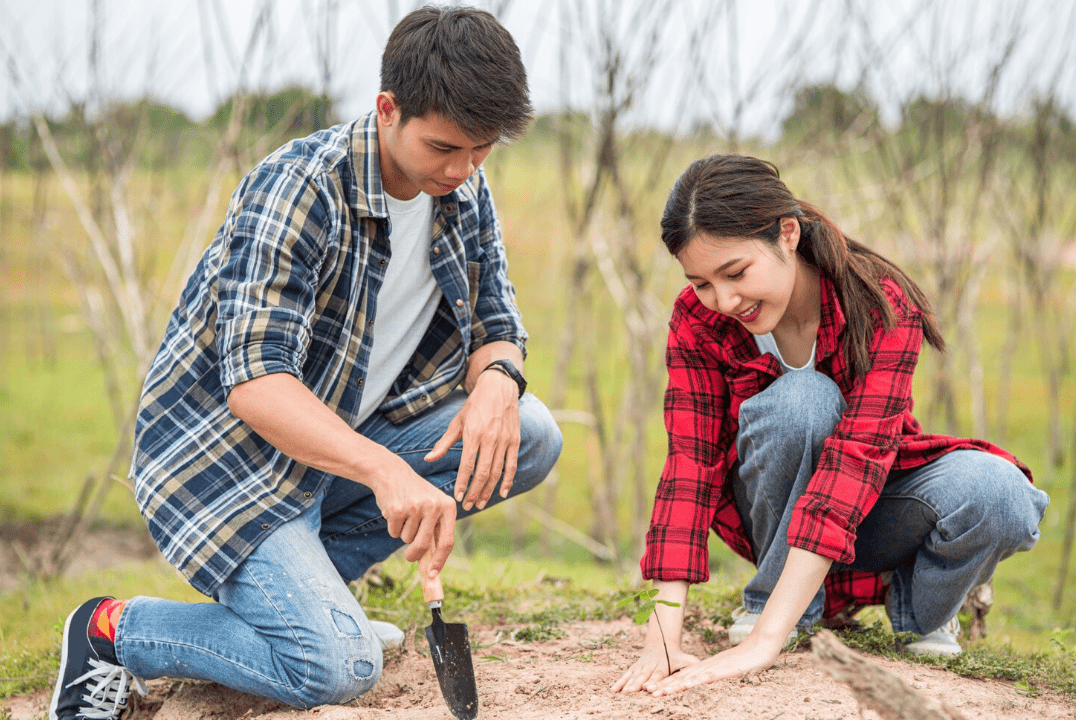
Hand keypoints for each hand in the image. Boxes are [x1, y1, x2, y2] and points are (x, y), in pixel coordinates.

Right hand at [369, 452, 456, 571]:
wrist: (392, 473)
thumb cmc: (415, 496)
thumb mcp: (432, 508)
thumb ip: (435, 533)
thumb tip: (432, 569)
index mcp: (448, 507)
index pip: (447, 542)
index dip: (440, 561)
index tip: (433, 576)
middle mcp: (434, 506)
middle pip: (424, 545)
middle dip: (415, 556)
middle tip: (409, 557)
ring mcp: (416, 507)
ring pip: (407, 540)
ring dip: (403, 534)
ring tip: (404, 515)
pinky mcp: (397, 509)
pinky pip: (394, 532)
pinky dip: (393, 528)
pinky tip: (395, 511)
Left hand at [424, 369, 519, 510]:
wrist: (498, 388)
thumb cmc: (474, 406)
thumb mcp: (457, 422)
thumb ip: (444, 443)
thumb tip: (428, 459)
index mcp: (474, 434)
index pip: (467, 465)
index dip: (463, 484)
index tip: (458, 497)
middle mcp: (490, 438)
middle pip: (483, 472)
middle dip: (476, 492)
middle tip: (469, 505)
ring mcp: (504, 440)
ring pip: (497, 472)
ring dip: (489, 490)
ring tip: (481, 503)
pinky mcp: (515, 441)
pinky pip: (512, 465)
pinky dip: (508, 480)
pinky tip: (502, 492)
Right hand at [611, 643, 698, 693]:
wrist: (661, 643)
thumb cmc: (677, 657)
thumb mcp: (687, 659)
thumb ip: (693, 666)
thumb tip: (706, 676)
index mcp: (663, 665)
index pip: (658, 674)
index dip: (654, 681)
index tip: (648, 687)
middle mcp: (651, 665)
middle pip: (644, 676)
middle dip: (638, 684)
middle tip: (632, 692)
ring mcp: (641, 666)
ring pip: (634, 676)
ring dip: (628, 684)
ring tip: (623, 693)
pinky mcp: (634, 668)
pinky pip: (626, 675)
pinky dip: (619, 682)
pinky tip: (612, 690)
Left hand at [646, 635, 781, 696]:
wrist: (763, 644)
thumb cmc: (750, 658)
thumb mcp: (730, 670)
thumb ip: (719, 674)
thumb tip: (708, 680)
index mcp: (707, 668)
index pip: (684, 677)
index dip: (668, 683)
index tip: (654, 690)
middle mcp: (707, 667)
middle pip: (682, 677)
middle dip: (664, 685)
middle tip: (647, 691)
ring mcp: (715, 667)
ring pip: (689, 678)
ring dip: (673, 685)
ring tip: (658, 691)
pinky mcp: (724, 669)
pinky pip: (707, 676)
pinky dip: (695, 681)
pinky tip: (684, 685)